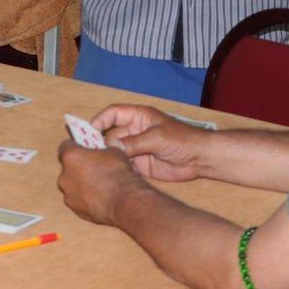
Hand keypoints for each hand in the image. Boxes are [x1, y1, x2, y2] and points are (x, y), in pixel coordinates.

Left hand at [57, 140, 147, 225]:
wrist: (123, 201)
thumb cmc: (117, 173)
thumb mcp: (113, 151)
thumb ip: (102, 150)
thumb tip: (104, 152)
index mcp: (71, 156)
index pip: (66, 146)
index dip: (76, 146)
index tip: (85, 147)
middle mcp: (64, 175)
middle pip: (68, 167)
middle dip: (79, 166)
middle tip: (94, 166)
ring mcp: (68, 194)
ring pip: (72, 185)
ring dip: (82, 183)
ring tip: (99, 184)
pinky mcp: (75, 209)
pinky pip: (78, 199)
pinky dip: (86, 197)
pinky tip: (101, 197)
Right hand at [91, 104, 206, 182]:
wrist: (200, 159)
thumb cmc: (182, 140)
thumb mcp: (156, 138)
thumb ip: (133, 142)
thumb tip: (110, 147)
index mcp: (138, 117)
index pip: (112, 113)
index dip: (99, 121)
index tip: (88, 132)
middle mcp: (134, 131)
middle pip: (110, 134)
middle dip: (101, 143)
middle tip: (92, 155)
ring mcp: (136, 148)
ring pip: (115, 151)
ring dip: (108, 157)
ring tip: (98, 166)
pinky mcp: (140, 164)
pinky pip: (123, 165)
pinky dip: (117, 169)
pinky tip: (111, 174)